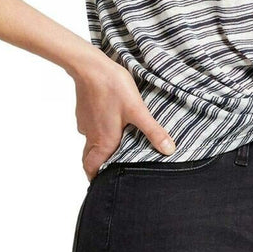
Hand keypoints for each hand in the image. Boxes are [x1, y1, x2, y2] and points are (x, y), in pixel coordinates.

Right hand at [72, 55, 174, 180]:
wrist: (91, 67)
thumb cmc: (113, 88)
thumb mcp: (138, 111)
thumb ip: (153, 131)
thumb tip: (168, 150)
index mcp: (103, 141)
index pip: (92, 168)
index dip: (96, 178)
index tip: (102, 185)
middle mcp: (91, 135)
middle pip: (89, 157)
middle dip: (97, 165)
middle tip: (109, 167)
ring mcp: (85, 122)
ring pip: (90, 141)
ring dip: (100, 146)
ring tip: (116, 143)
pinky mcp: (84, 110)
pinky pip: (90, 126)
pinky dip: (98, 129)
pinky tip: (110, 120)